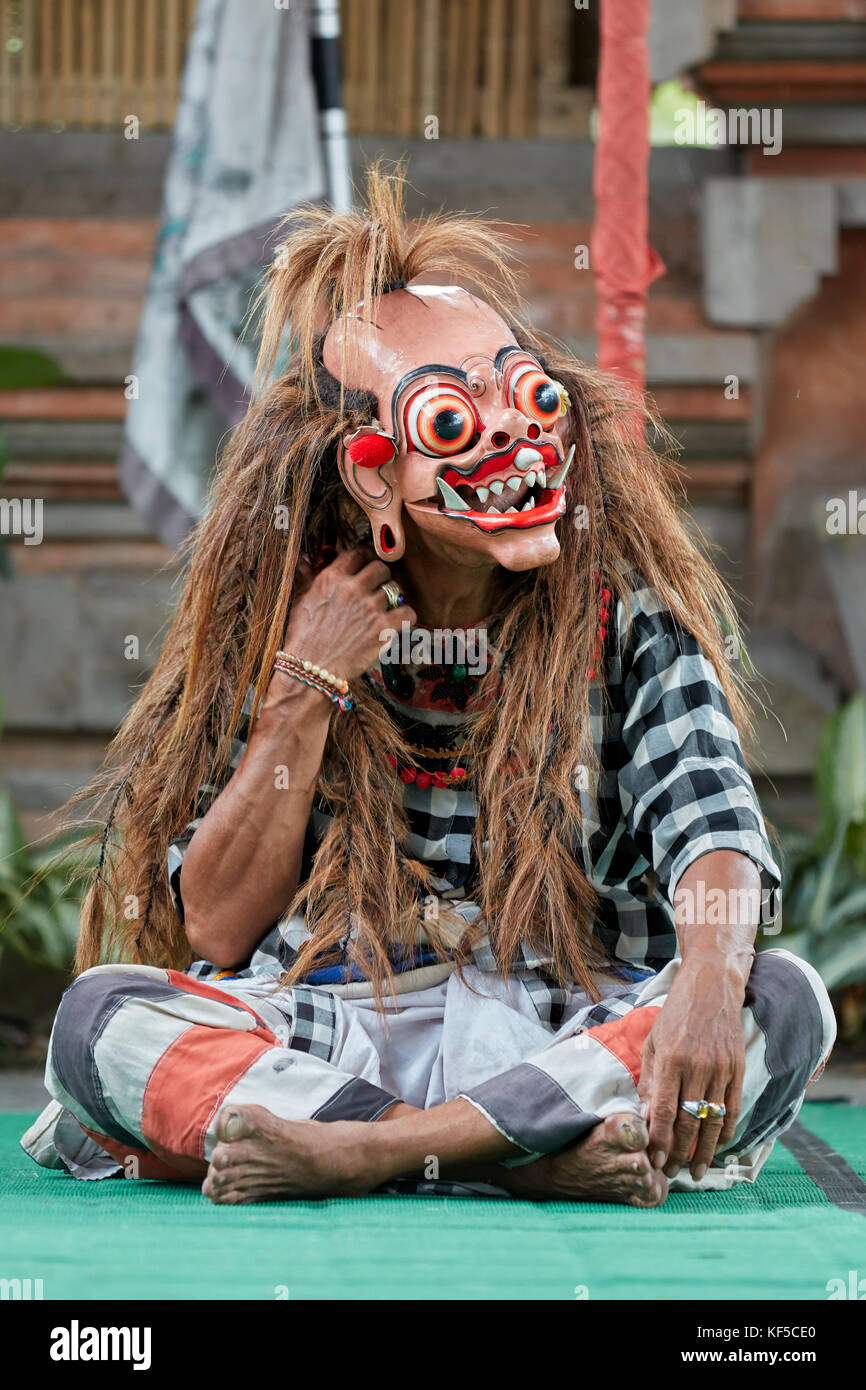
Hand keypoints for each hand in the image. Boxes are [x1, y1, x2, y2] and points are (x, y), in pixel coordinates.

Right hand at [282, 547, 415, 682]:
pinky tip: (397, 622)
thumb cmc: (302, 636)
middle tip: (378, 588)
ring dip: (392, 597)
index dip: (365, 559)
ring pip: (395, 589)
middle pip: (381, 568)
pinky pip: (407, 612)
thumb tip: (303, 560)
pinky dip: (405, 616)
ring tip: (386, 608)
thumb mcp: (299, 601)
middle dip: (381, 576)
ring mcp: (370, 608)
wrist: (311, 668)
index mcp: (332, 578)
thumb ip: (305, 577)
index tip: (366, 567)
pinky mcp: (383, 628)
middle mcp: (353, 588)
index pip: (357, 554)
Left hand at [637, 958, 745, 1180]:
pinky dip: (727, 1131)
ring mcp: (720, 1068)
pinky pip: (733, 1107)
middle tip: (672, 1172)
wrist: (712, 985)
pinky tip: (719, 1146)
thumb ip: (650, 1079)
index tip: (654, 1161)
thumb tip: (645, 1115)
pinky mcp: (737, 1068)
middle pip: (687, 1121)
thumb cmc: (676, 1013)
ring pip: (712, 1120)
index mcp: (670, 1060)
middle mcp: (696, 1067)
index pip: (663, 1111)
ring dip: (703, 1150)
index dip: (659, 1140)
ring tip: (695, 1170)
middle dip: (678, 1151)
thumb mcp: (653, 1041)